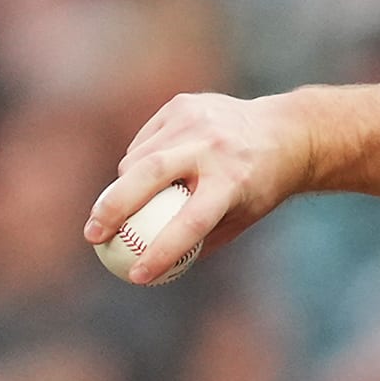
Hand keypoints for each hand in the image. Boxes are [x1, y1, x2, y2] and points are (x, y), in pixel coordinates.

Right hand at [84, 91, 310, 281]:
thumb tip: (153, 267)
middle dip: (111, 209)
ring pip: (138, 158)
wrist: (286, 132)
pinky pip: (144, 141)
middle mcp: (213, 147)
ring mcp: (195, 121)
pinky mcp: (181, 105)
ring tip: (125, 206)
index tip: (136, 275)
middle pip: (148, 176)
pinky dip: (138, 161)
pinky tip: (149, 172)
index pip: (191, 222)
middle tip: (93, 236)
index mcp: (234, 181)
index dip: (161, 251)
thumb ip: (202, 241)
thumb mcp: (244, 217)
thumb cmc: (261, 185)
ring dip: (124, 186)